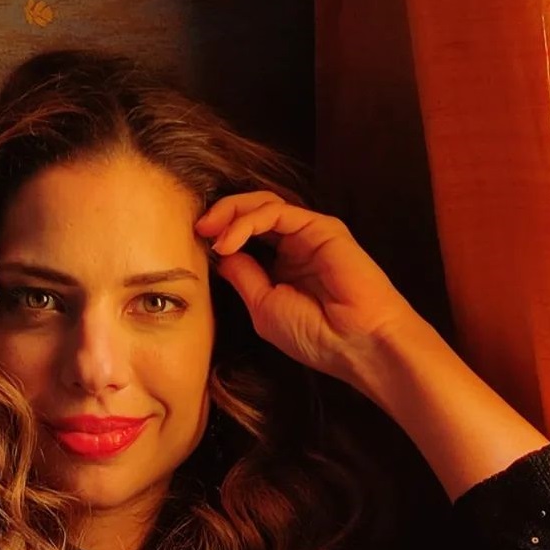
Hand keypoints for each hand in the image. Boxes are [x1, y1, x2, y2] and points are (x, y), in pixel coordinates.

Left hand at [194, 192, 418, 380]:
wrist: (356, 344)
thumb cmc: (314, 335)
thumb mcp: (263, 307)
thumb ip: (243, 276)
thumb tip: (220, 253)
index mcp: (281, 266)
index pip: (245, 236)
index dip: (218, 235)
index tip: (192, 245)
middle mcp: (295, 246)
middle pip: (251, 213)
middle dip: (220, 215)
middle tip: (197, 228)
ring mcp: (309, 234)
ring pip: (262, 204)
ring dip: (230, 212)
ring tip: (209, 232)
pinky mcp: (322, 227)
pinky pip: (277, 211)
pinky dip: (248, 221)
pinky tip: (229, 240)